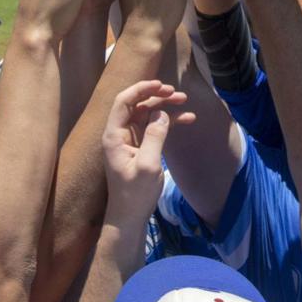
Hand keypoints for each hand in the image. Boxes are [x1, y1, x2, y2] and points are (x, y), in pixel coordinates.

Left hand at [101, 80, 192, 228]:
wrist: (130, 217)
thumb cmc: (135, 194)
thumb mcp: (148, 165)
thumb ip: (155, 136)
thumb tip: (161, 114)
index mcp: (114, 135)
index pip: (124, 102)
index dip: (141, 89)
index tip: (161, 84)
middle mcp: (120, 134)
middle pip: (137, 105)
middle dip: (156, 96)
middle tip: (177, 93)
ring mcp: (130, 140)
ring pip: (147, 115)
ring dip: (165, 107)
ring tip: (185, 101)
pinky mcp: (140, 148)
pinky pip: (154, 128)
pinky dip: (169, 122)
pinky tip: (187, 119)